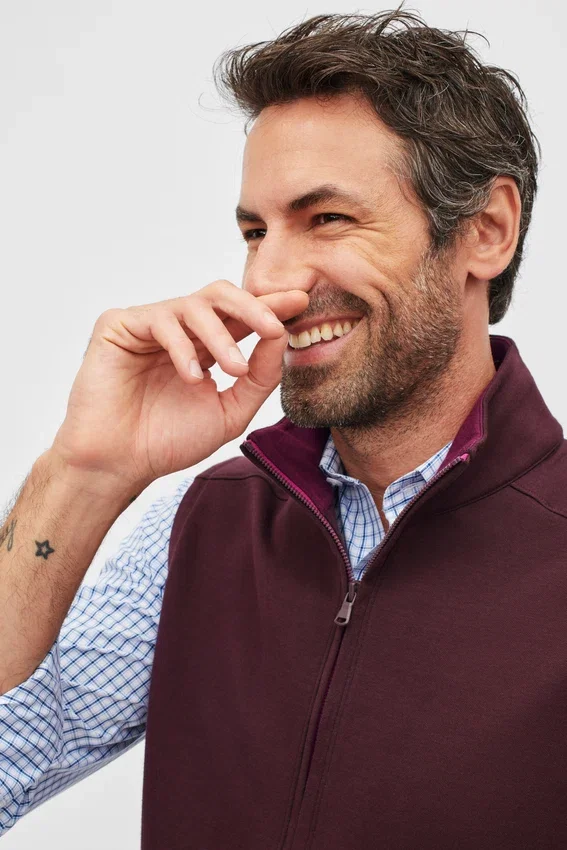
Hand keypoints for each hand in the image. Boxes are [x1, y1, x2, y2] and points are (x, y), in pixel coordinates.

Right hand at [50, 281, 308, 490]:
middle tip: (276, 325)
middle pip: (221, 296)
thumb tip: (282, 336)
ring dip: (222, 335)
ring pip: (195, 305)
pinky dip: (182, 346)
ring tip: (234, 368)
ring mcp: (149, 325)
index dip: (270, 306)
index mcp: (205, 348)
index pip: (241, 316)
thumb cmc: (168, 442)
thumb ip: (260, 376)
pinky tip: (191, 376)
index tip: (302, 301)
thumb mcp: (230, 411)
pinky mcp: (118, 325)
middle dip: (254, 306)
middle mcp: (179, 330)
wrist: (119, 464)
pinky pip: (160, 319)